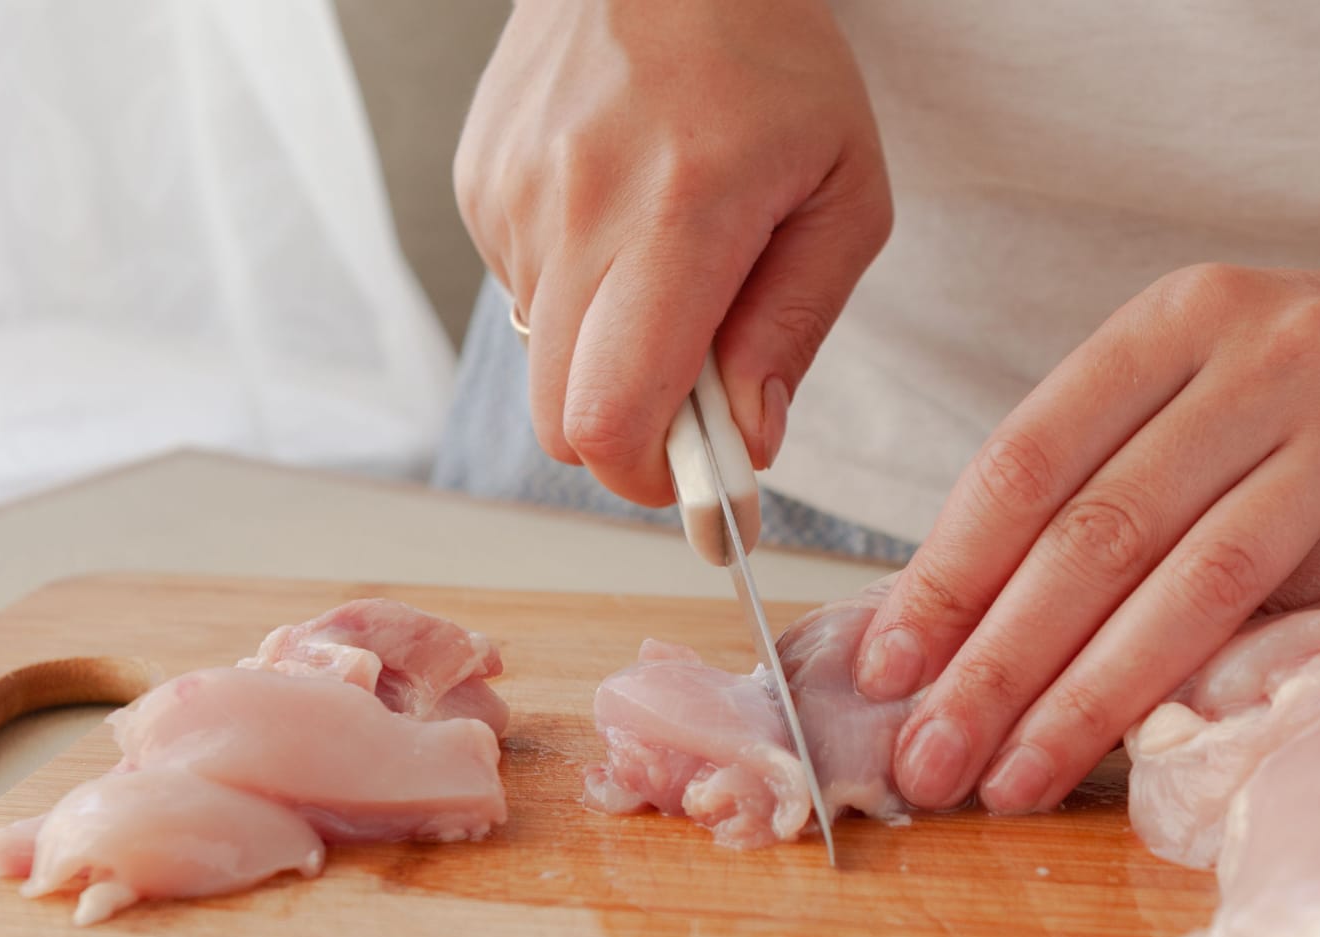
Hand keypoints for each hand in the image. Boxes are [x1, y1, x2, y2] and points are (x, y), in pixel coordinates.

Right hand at [453, 0, 891, 504]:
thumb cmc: (774, 61)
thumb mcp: (843, 194)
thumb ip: (794, 328)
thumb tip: (747, 444)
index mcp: (678, 214)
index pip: (612, 417)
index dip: (654, 482)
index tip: (708, 492)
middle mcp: (572, 208)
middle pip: (561, 419)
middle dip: (635, 438)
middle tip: (702, 397)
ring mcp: (508, 196)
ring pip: (543, 363)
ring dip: (609, 356)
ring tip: (671, 269)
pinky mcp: (476, 185)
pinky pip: (524, 297)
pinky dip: (579, 297)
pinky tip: (622, 222)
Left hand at [855, 251, 1319, 812]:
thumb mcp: (1203, 398)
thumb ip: (1109, 488)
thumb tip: (969, 629)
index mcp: (1159, 325)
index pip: (1024, 458)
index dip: (944, 571)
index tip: (883, 666)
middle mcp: (1232, 349)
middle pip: (1082, 524)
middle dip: (987, 655)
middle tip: (922, 754)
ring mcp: (1316, 406)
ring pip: (1166, 571)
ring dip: (1070, 691)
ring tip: (1001, 776)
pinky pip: (1260, 593)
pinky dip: (1174, 674)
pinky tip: (1118, 740)